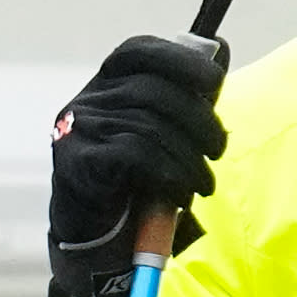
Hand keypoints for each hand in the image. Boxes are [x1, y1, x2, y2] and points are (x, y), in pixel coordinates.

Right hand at [42, 20, 233, 296]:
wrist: (94, 245)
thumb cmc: (132, 188)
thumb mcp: (159, 138)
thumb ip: (181, 101)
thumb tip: (220, 57)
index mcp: (105, 85)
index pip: (139, 51)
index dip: (180, 60)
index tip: (213, 81)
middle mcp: (86, 101)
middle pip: (152, 92)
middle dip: (197, 121)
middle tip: (219, 149)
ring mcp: (77, 130)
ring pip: (148, 126)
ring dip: (189, 157)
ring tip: (204, 183)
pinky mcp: (76, 163)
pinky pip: (135, 155)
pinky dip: (169, 175)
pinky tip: (180, 194)